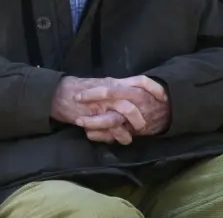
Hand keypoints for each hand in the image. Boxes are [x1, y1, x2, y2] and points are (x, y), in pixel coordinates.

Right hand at [52, 75, 166, 143]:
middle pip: (136, 97)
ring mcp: (103, 101)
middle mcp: (112, 89)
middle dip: (143, 113)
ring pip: (124, 110)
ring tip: (129, 139)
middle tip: (145, 126)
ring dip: (128, 127)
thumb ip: (118, 89)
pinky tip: (114, 141)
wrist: (58, 93)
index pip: (142, 80)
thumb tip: (134, 96)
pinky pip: (108, 125)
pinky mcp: (92, 113)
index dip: (155, 88)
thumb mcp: (103, 84)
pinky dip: (113, 135)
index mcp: (117, 81)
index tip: (164, 98)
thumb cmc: (81, 89)